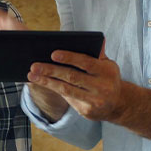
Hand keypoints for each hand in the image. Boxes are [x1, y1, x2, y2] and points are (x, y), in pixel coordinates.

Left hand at [28, 45, 150, 144]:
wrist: (118, 104)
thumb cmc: (107, 78)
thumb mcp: (107, 65)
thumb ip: (98, 53)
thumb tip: (98, 39)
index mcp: (106, 71)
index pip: (86, 63)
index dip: (69, 58)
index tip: (53, 54)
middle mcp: (102, 87)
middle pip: (72, 77)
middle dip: (51, 70)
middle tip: (34, 65)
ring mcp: (94, 101)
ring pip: (66, 90)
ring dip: (47, 82)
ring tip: (32, 75)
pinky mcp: (86, 111)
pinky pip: (67, 98)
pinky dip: (53, 89)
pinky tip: (41, 83)